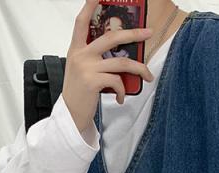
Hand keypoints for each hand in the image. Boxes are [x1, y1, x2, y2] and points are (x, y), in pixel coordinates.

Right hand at [63, 0, 154, 131]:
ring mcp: (86, 67)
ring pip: (121, 62)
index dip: (90, 5)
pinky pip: (117, 81)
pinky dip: (123, 90)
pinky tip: (121, 97)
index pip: (81, 21)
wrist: (70, 115)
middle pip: (111, 37)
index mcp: (76, 49)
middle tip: (148, 33)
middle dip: (134, 34)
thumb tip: (120, 54)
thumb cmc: (79, 93)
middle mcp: (80, 55)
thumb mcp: (81, 70)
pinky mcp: (93, 82)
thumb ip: (94, 58)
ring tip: (148, 76)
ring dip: (139, 69)